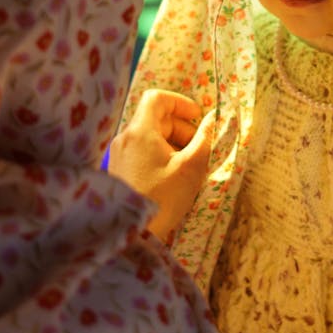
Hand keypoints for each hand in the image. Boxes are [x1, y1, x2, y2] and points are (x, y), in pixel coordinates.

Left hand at [109, 88, 207, 241]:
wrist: (130, 234)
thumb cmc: (162, 198)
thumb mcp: (191, 167)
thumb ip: (205, 138)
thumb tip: (214, 119)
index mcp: (140, 131)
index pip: (157, 98)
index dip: (180, 102)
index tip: (197, 116)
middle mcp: (125, 138)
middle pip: (155, 117)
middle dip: (181, 127)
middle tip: (199, 146)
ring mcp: (119, 154)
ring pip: (149, 135)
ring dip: (172, 142)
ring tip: (188, 164)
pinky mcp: (118, 170)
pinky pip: (142, 150)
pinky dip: (160, 154)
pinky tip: (172, 175)